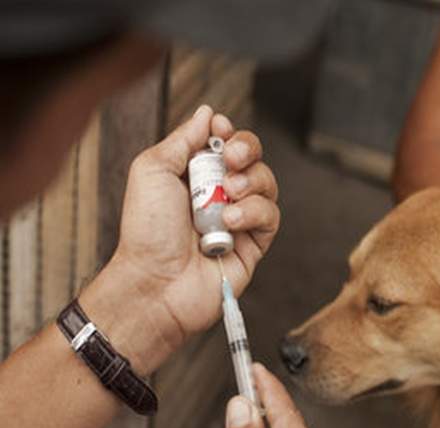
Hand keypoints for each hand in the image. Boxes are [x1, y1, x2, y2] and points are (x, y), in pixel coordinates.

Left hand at [105, 105, 278, 371]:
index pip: (225, 143)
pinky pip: (271, 215)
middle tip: (230, 158)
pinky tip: (230, 220)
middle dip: (247, 149)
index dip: (229, 134)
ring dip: (250, 182)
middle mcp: (220, 194)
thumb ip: (183, 139)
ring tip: (227, 195)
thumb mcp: (153, 170)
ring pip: (267, 183)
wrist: (155, 281)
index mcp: (195, 175)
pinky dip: (254, 211)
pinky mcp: (254, 244)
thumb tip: (208, 113)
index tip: (220, 131)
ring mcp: (239, 219)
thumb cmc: (146, 230)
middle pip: (253, 158)